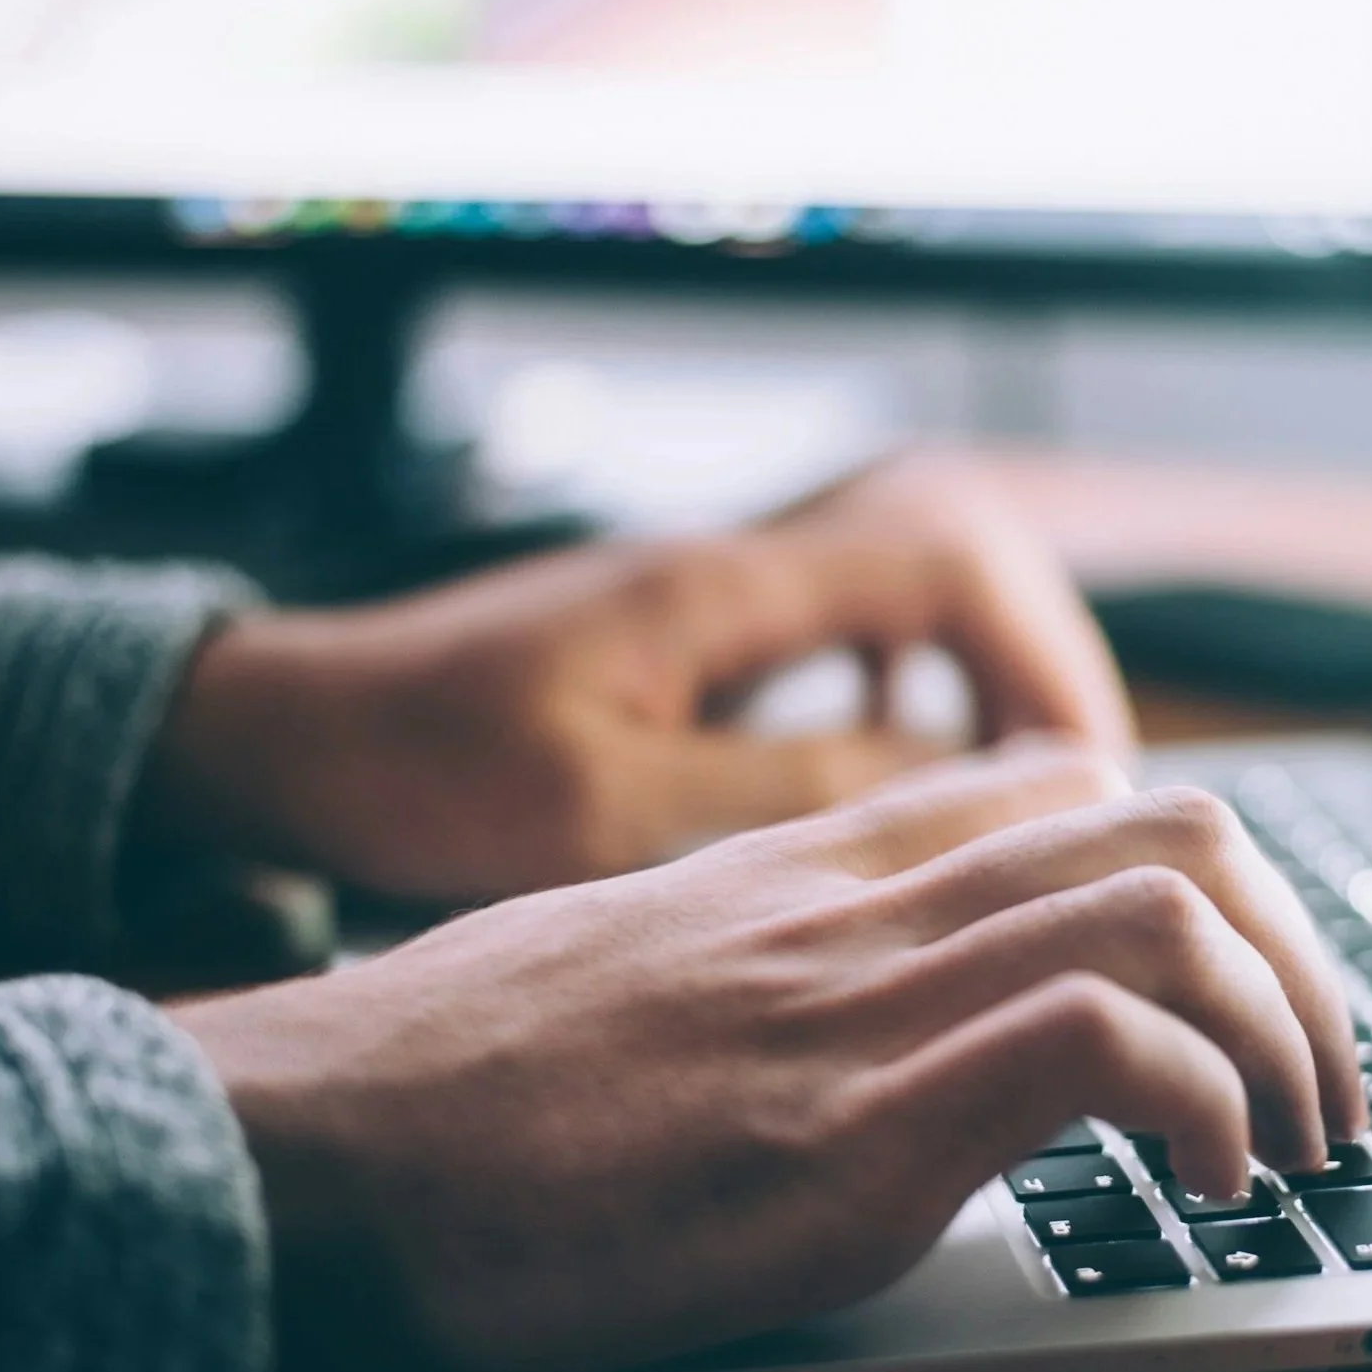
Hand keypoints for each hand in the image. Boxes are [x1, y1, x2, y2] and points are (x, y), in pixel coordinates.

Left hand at [141, 454, 1133, 902]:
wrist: (288, 732)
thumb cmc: (414, 765)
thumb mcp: (599, 809)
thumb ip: (778, 792)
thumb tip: (950, 784)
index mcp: (723, 587)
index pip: (950, 564)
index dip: (1043, 661)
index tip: (1084, 775)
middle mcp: (736, 571)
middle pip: (958, 562)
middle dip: (1038, 669)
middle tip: (1077, 797)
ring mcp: (715, 603)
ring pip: (909, 600)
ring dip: (979, 685)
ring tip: (1017, 802)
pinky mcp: (691, 647)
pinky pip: (847, 645)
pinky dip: (907, 702)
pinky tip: (903, 787)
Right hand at [170, 741, 1365, 1371]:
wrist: (310, 1144)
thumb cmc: (454, 1079)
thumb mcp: (637, 963)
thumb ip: (773, 948)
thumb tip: (871, 999)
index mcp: (815, 863)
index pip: (1074, 786)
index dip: (1208, 876)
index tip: (1240, 988)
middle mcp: (863, 905)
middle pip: (1174, 826)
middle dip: (1304, 953)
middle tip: (1321, 1079)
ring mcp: (864, 1006)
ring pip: (1173, 911)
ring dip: (1292, 1034)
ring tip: (1297, 1145)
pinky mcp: (850, 1131)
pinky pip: (1104, 1046)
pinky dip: (1208, 1109)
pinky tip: (1206, 1194)